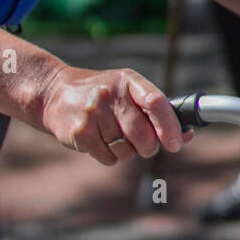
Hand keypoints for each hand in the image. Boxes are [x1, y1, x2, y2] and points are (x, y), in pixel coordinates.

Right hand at [38, 66, 192, 165]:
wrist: (53, 93)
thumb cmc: (105, 96)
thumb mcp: (129, 92)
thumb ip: (158, 112)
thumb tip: (186, 136)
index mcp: (129, 81)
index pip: (156, 103)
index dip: (169, 126)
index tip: (176, 144)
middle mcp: (110, 94)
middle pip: (142, 134)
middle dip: (149, 147)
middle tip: (146, 146)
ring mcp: (92, 113)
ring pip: (126, 150)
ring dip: (127, 152)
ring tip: (116, 137)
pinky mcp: (78, 132)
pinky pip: (109, 158)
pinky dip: (111, 157)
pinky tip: (100, 141)